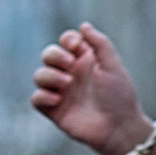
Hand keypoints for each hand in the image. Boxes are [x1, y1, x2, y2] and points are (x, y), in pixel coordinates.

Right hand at [31, 24, 155, 154]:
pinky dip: (43, 96)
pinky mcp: (54, 110)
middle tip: (69, 64)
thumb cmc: (120, 97)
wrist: (119, 128)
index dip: (67, 40)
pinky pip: (36, 98)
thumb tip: (83, 25)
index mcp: (85, 61)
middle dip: (54, 55)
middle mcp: (71, 74)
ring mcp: (61, 92)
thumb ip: (100, 43)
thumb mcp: (113, 66)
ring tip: (67, 84)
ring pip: (39, 75)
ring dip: (49, 75)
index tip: (76, 46)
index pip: (67, 41)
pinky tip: (58, 99)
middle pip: (49, 55)